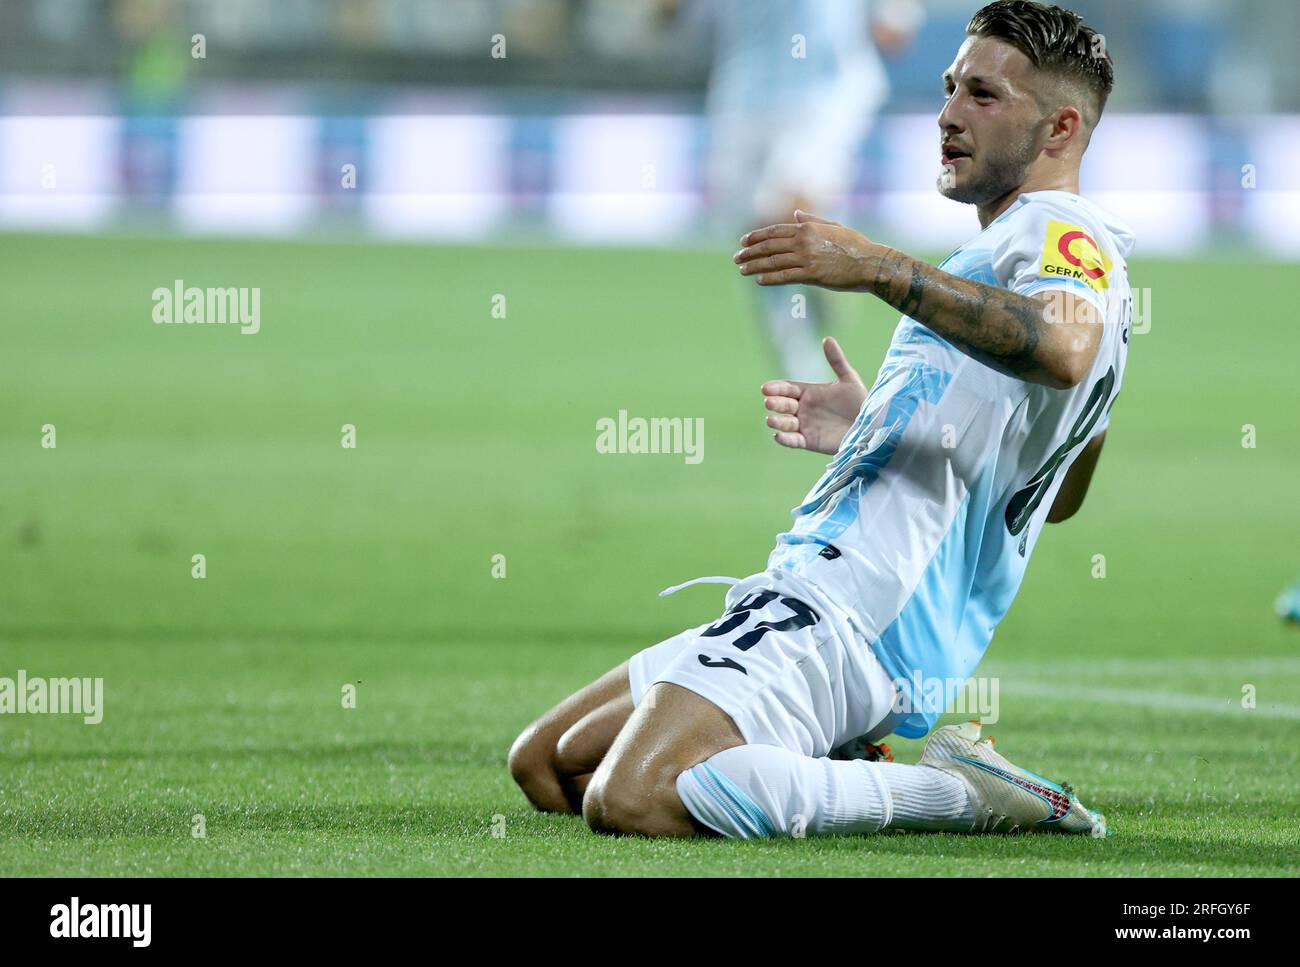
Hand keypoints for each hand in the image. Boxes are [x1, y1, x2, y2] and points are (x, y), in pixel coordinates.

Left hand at [735, 211, 880, 290]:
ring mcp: (807, 258)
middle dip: (750, 252)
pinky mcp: (812, 275)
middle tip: (736, 257)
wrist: (871, 263)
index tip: (743, 241)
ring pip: (773, 262)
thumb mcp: (834, 227)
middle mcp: (804, 241)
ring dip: (754, 266)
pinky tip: (759, 280)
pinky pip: (785, 276)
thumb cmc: (856, 245)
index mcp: (808, 228)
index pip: (775, 231)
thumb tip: (796, 214)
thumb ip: (813, 221)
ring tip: (742, 270)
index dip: (756, 236)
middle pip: (769, 246)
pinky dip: (769, 278)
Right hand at [762, 337, 867, 453]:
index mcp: (809, 392)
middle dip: (775, 404)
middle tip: (769, 402)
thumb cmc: (860, 401)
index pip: (787, 388)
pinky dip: (784, 439)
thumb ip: (836, 361)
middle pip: (783, 405)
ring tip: (771, 420)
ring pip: (785, 423)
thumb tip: (827, 338)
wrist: (870, 426)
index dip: (776, 388)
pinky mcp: (809, 441)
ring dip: (776, 422)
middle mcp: (803, 408)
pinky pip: (793, 441)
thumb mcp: (849, 379)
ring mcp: (805, 425)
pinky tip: (778, 435)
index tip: (766, 388)